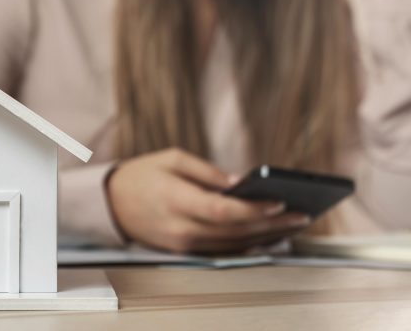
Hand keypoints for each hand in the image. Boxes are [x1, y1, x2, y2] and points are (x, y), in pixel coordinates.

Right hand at [105, 148, 310, 253]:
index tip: (279, 200)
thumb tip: (241, 184)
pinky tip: (269, 237)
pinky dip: (248, 245)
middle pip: (234, 232)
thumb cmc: (141, 175)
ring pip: (232, 245)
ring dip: (265, 237)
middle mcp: (181, 228)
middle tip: (301, 214)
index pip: (222, 211)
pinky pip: (223, 250)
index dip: (253, 209)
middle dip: (271, 224)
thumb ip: (208, 172)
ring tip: (292, 224)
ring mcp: (183, 244)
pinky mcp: (184, 251)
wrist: (109, 203)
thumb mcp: (172, 159)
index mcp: (176, 200)